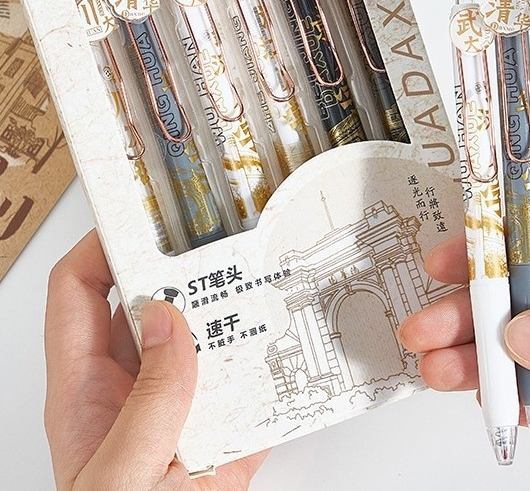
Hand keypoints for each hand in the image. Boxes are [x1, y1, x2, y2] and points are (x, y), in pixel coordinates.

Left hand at [45, 230, 267, 489]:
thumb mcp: (119, 478)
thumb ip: (144, 403)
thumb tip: (167, 323)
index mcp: (88, 386)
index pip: (82, 292)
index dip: (103, 244)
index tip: (142, 213)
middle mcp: (136, 382)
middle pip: (154, 297)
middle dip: (186, 261)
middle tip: (224, 229)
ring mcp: (184, 399)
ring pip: (208, 329)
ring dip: (237, 304)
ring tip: (271, 271)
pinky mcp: (227, 424)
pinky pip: (252, 374)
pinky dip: (275, 356)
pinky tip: (298, 339)